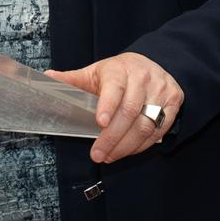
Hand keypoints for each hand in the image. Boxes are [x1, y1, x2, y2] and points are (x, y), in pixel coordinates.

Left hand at [46, 52, 182, 164]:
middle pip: (130, 111)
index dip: (108, 105)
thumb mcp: (95, 72)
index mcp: (120, 69)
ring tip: (110, 156)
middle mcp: (143, 77)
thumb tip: (46, 78)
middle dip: (112, 137)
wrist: (154, 64)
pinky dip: (142, 145)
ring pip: (146, 124)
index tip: (100, 122)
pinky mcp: (173, 102)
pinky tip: (128, 150)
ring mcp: (161, 90)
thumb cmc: (119, 73)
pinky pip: (158, 130)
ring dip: (126, 146)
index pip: (115, 87)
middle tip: (98, 155)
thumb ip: (72, 79)